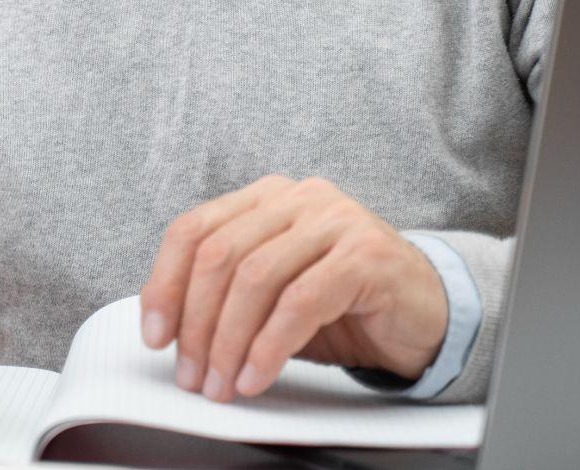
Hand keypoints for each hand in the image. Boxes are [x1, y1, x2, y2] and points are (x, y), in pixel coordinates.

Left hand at [139, 175, 448, 402]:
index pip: (194, 229)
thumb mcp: (274, 292)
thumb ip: (228, 293)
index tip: (154, 333)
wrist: (425, 312)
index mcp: (265, 197)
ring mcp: (334, 220)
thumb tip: (169, 328)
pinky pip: (300, 302)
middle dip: (196, 323)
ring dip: (229, 341)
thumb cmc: (344, 303)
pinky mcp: (365, 255)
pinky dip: (269, 346)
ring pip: (256, 278)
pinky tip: (256, 375)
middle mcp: (297, 198)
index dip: (165, 283)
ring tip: (222, 383)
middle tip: (192, 373)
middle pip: (220, 254)